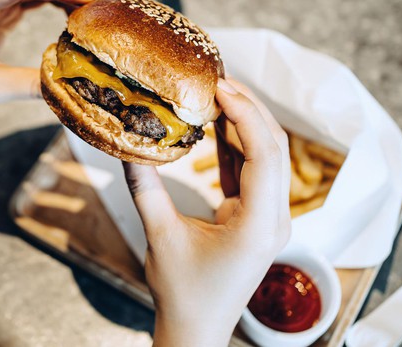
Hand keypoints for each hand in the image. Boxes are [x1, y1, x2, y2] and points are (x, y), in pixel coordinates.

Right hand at [122, 78, 290, 346]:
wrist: (198, 328)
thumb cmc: (183, 292)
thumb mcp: (160, 237)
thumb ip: (145, 189)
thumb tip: (127, 146)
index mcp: (259, 225)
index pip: (264, 155)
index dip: (245, 115)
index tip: (221, 87)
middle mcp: (274, 218)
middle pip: (274, 148)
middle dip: (250, 109)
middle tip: (219, 80)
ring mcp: (270, 218)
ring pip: (268, 156)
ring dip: (245, 123)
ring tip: (218, 92)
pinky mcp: (258, 218)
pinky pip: (254, 171)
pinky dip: (237, 145)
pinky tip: (219, 122)